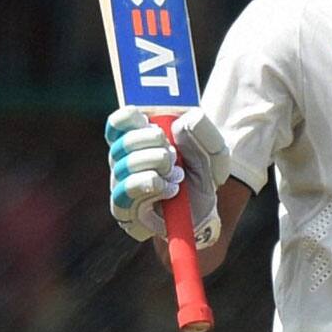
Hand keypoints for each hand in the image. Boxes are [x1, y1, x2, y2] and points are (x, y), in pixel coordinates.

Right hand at [106, 106, 229, 246]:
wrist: (205, 214)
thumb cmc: (202, 176)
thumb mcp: (214, 151)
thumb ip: (202, 131)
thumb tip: (181, 122)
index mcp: (137, 139)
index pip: (118, 123)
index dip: (129, 118)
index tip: (149, 120)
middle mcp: (123, 160)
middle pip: (122, 143)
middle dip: (152, 144)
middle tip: (174, 154)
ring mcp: (120, 184)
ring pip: (124, 166)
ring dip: (156, 166)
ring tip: (177, 174)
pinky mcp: (122, 209)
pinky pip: (125, 192)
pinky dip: (152, 186)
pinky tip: (171, 190)